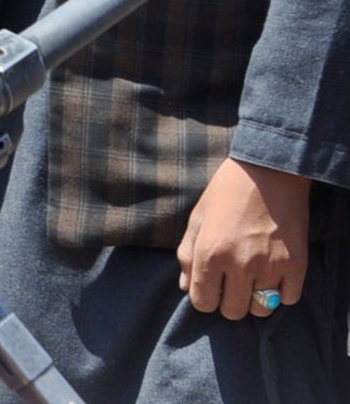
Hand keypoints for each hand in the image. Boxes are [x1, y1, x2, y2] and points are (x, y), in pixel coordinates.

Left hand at [178, 158, 310, 319]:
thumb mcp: (197, 218)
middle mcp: (239, 264)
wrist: (268, 172)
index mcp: (210, 253)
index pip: (203, 302)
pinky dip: (281, 292)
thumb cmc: (226, 192)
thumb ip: (187, 254)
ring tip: (252, 280)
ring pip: (261, 310)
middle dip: (228, 301)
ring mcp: (270, 266)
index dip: (204, 298)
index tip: (210, 287)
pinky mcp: (296, 265)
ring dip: (255, 299)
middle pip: (233, 311)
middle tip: (231, 283)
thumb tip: (185, 287)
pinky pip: (288, 299)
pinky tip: (273, 275)